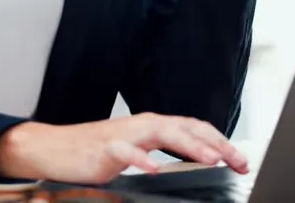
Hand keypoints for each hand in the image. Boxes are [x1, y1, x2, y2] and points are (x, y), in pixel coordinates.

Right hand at [0, 113, 249, 185]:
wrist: (54, 148)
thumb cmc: (94, 151)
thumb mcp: (135, 151)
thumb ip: (160, 153)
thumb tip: (193, 162)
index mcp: (152, 126)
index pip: (194, 129)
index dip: (221, 142)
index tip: (240, 160)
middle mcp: (143, 125)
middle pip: (187, 128)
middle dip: (217, 144)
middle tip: (238, 161)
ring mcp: (124, 134)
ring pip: (163, 132)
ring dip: (190, 145)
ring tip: (211, 160)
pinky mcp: (104, 149)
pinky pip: (126, 152)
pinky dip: (141, 160)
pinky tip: (153, 169)